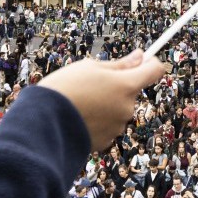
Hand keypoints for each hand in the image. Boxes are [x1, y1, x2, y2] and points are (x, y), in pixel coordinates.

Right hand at [38, 50, 166, 151]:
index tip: (141, 59)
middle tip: (93, 83)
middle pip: (132, 91)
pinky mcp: (106, 141)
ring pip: (118, 109)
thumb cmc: (65, 88)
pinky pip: (107, 125)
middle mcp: (127, 107)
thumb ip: (119, 64)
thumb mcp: (89, 67)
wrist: (43, 124)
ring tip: (81, 102)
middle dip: (118, 86)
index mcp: (126, 85)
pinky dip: (98, 121)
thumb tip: (139, 56)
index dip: (149, 62)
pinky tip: (80, 117)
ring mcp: (117, 126)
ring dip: (107, 104)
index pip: (154, 70)